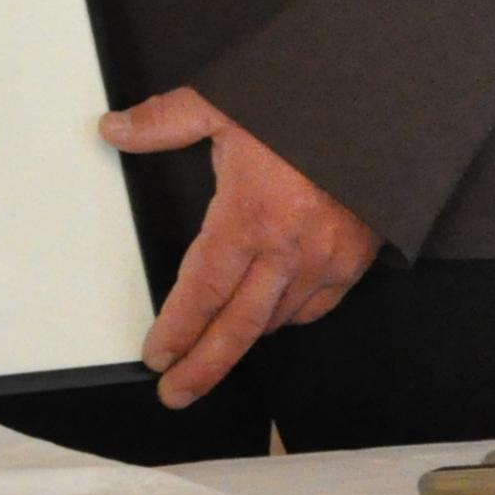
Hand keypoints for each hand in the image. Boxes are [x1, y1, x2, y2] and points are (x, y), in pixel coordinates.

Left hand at [99, 88, 378, 406]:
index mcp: (249, 216)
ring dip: (242, 339)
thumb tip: (113, 129)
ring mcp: (326, 260)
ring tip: (214, 351)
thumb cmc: (306, 104)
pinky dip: (288, 318)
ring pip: (275, 320)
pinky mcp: (356, 259)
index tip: (156, 355)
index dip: (177, 329)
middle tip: (174, 392)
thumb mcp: (225, 102)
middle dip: (203, 366)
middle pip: (237, 327)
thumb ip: (164, 120)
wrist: (381, 106)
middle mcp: (288, 250)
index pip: (201, 290)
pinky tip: (270, 319)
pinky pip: (316, 306)